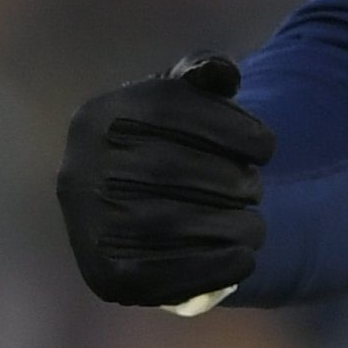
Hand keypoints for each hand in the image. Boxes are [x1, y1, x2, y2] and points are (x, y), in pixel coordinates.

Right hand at [57, 53, 271, 306]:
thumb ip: (204, 73)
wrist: (124, 207)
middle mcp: (81, 168)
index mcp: (100, 116)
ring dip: (233, 226)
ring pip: (172, 223)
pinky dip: (216, 267)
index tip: (267, 147)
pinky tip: (244, 257)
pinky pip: (165, 274)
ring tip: (255, 225)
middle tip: (256, 189)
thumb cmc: (166, 140)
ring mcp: (87, 225)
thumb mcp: (181, 97)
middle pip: (171, 169)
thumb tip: (220, 72)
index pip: (171, 109)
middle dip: (232, 180)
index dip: (233, 127)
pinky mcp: (104, 275)